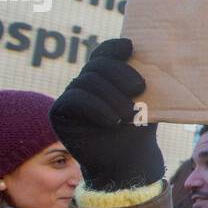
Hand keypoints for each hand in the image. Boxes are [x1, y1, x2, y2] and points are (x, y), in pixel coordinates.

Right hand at [49, 38, 164, 191]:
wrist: (128, 160)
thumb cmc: (139, 129)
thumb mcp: (147, 100)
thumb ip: (142, 80)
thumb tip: (149, 56)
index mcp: (104, 77)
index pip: (103, 53)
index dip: (113, 47)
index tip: (130, 47)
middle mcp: (84, 83)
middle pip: (97, 65)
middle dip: (119, 73)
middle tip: (139, 89)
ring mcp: (69, 96)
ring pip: (87, 81)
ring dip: (112, 97)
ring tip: (129, 114)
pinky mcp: (59, 112)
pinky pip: (75, 99)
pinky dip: (97, 108)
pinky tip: (112, 122)